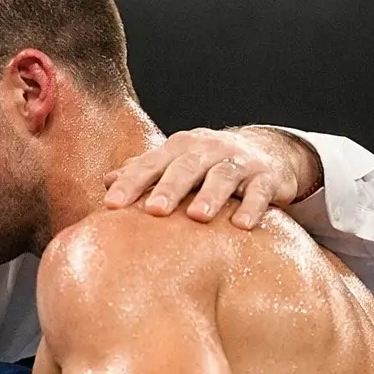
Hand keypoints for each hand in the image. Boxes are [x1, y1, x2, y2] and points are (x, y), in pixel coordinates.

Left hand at [103, 126, 323, 229]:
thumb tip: (106, 181)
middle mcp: (208, 149)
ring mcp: (239, 162)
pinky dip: (252, 207)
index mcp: (179, 148)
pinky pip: (259, 192)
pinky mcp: (266, 177)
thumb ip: (144, 172)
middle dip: (169, 188)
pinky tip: (242, 225)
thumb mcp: (175, 163)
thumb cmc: (207, 165)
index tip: (111, 205)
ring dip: (210, 196)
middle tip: (154, 210)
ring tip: (197, 217)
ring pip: (222, 176)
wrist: (267, 153)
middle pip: (185, 167)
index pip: (150, 164)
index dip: (131, 183)